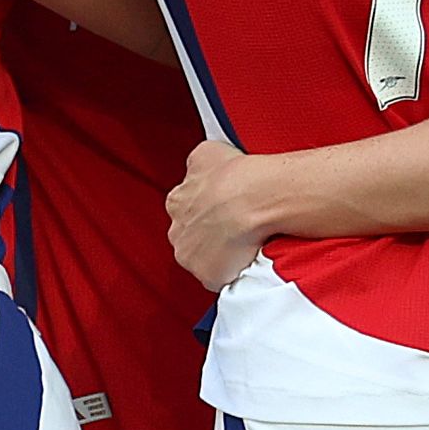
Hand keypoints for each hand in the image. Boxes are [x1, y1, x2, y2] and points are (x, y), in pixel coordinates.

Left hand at [165, 138, 286, 291]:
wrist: (251, 200)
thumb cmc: (236, 175)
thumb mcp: (208, 152)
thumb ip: (198, 165)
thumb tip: (201, 167)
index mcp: (176, 201)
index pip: (186, 211)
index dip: (207, 211)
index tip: (224, 210)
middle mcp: (177, 231)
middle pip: (191, 238)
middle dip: (210, 235)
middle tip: (237, 228)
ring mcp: (190, 257)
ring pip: (204, 259)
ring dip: (220, 254)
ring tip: (247, 245)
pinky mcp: (208, 276)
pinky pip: (220, 277)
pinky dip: (233, 271)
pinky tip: (249, 259)